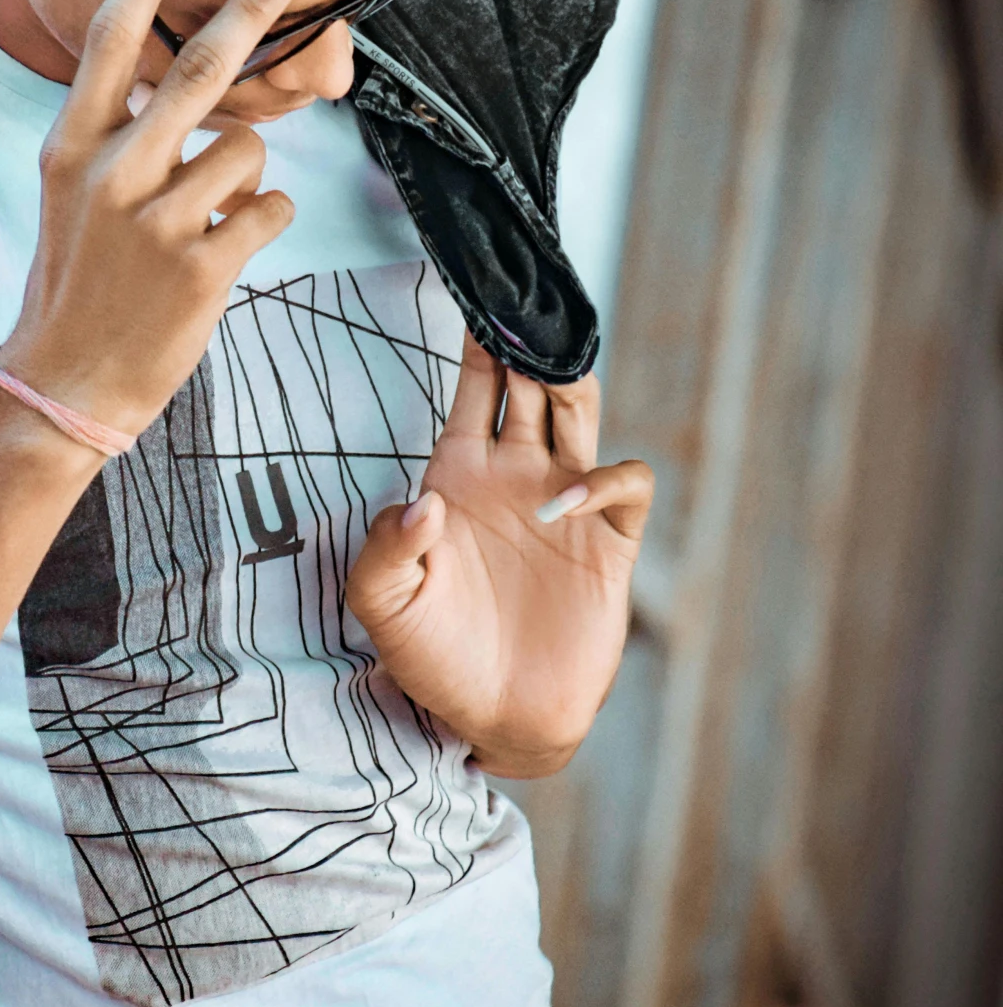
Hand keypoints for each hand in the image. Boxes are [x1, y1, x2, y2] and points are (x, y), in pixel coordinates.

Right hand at [1, 0, 306, 438]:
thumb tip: (175, 85)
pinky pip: (270, 209)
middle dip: (251, 9)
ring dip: (245, 177)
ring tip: (205, 219)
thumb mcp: (73, 195)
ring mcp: (156, 221)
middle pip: (197, 71)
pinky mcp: (201, 267)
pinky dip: (263, 222)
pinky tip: (223, 251)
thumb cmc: (79, 280)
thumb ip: (117, 136)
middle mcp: (112, 175)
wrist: (64, 383)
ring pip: (246, 151)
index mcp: (73, 148)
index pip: (110, 44)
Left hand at [345, 340, 652, 775]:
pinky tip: (569, 497)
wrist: (495, 718)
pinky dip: (608, 477)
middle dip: (530, 340)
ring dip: (571, 382)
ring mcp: (565, 501)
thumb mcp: (381, 607)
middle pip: (531, 380)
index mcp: (458, 470)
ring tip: (554, 367)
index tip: (478, 289)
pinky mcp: (608, 543)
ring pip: (580, 412)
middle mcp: (515, 472)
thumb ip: (382, 551)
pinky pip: (626, 484)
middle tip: (525, 302)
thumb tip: (421, 503)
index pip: (474, 383)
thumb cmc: (431, 658)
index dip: (480, 338)